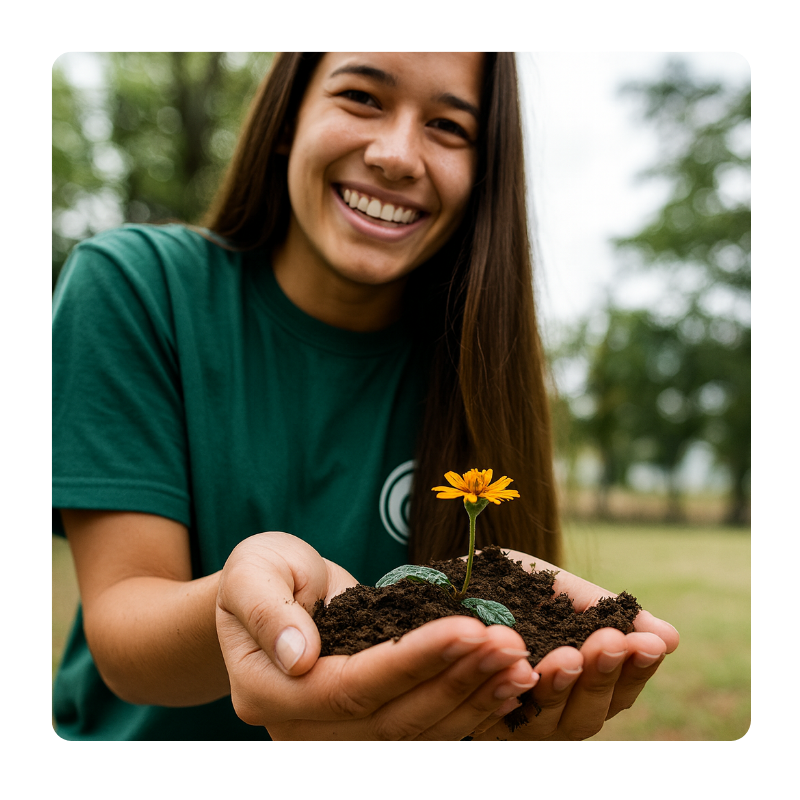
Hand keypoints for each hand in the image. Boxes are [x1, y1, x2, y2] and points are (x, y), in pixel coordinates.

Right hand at [216, 533, 539, 739]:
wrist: (273, 592)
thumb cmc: (260, 573)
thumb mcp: (252, 574)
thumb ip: (268, 612)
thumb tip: (297, 655)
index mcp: (268, 693)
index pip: (351, 687)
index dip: (413, 661)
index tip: (468, 629)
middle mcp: (303, 728)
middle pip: (392, 719)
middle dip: (457, 681)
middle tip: (512, 646)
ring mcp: (336, 734)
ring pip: (415, 731)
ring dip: (473, 699)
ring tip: (521, 665)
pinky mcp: (368, 724)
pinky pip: (422, 724)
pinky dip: (467, 706)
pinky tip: (507, 684)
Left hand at [469, 550, 679, 739]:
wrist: (437, 576)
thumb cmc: (505, 584)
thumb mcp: (556, 588)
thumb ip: (602, 612)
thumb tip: (671, 637)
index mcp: (574, 683)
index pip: (616, 692)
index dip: (636, 671)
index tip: (650, 643)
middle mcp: (544, 711)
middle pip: (585, 719)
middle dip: (600, 679)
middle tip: (610, 644)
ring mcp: (506, 719)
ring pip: (544, 725)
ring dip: (558, 689)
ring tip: (567, 656)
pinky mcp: (467, 716)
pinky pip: (490, 714)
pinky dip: (505, 693)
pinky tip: (517, 666)